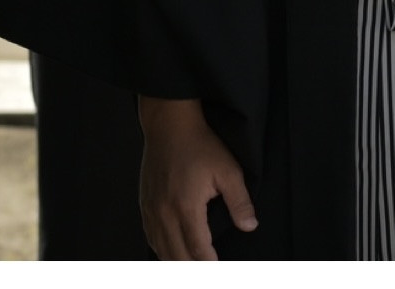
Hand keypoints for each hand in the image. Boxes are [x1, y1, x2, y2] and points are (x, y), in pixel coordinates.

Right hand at [138, 95, 256, 259]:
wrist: (170, 126)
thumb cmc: (201, 145)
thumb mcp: (228, 170)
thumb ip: (239, 201)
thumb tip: (249, 226)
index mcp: (186, 208)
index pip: (197, 249)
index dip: (209, 263)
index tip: (219, 269)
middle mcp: (164, 214)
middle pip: (176, 256)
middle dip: (192, 267)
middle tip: (207, 269)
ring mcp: (151, 211)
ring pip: (160, 250)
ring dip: (176, 261)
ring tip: (192, 265)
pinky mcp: (145, 205)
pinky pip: (150, 237)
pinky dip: (161, 249)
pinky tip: (171, 252)